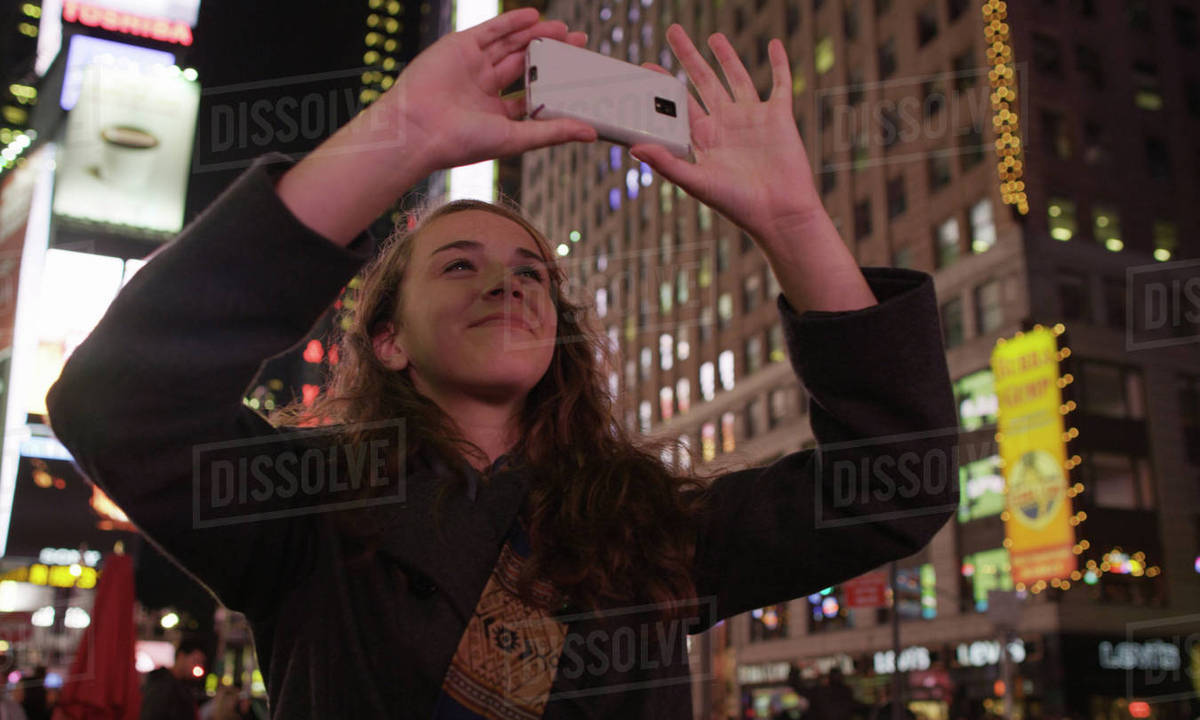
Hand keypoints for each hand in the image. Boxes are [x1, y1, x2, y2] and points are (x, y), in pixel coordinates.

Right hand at [384, 8, 597, 171]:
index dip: (555, 82)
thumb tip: (591, 133)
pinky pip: (490, 30)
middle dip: (550, 53)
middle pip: (524, 64)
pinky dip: (511, 22)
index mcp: (495, 113)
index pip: (531, 92)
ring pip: (510, 45)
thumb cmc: (462, 142)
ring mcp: (472, 66)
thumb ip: (553, 132)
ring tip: (563, 29)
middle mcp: (484, 88)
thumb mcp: (516, 137)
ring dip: (536, 35)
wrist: (418, 129)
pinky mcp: (460, 46)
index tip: (579, 74)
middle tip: (578, 42)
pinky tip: (534, 17)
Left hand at [630, 26, 822, 246]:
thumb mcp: (697, 183)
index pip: (678, 104)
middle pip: (703, 82)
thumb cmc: (737, 206)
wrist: (779, 214)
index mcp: (704, 138)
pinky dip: (779, 64)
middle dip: (688, 56)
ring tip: (713, 36)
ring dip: (726, 56)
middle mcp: (725, 124)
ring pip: (737, 78)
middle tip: (673, 31)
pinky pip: (780, 84)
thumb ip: (667, 163)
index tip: (645, 65)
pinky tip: (773, 45)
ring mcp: (752, 118)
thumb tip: (634, 148)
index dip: (662, 85)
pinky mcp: (779, 117)